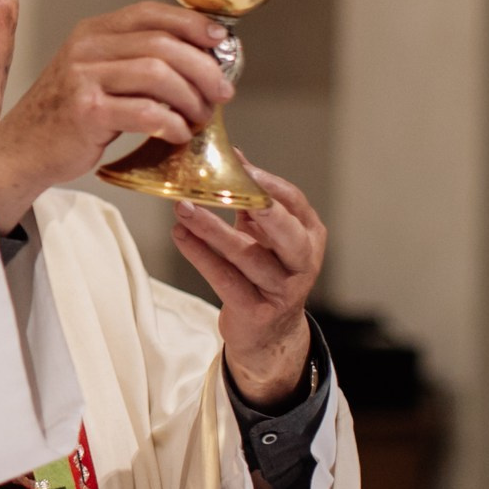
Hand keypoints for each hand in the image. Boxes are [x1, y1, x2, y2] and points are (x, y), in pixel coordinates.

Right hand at [0, 2, 234, 230]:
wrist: (23, 148)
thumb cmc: (66, 115)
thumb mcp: (94, 73)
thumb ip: (133, 60)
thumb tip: (199, 59)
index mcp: (91, 32)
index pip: (150, 13)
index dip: (192, 23)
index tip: (220, 41)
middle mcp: (86, 49)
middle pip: (162, 45)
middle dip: (203, 68)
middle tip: (222, 91)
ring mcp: (83, 79)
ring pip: (158, 75)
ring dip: (191, 98)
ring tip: (200, 115)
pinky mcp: (86, 112)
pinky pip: (145, 112)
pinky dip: (172, 123)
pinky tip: (178, 133)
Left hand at [173, 156, 325, 406]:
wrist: (268, 333)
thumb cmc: (264, 271)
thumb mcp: (265, 234)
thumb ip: (251, 198)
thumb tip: (232, 154)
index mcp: (309, 235)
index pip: (294, 202)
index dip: (267, 182)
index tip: (237, 161)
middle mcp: (303, 262)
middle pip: (285, 230)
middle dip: (257, 205)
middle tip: (223, 185)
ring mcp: (283, 289)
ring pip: (247, 255)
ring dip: (212, 230)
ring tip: (182, 208)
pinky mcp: (257, 311)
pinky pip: (226, 279)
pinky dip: (200, 256)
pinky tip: (180, 235)